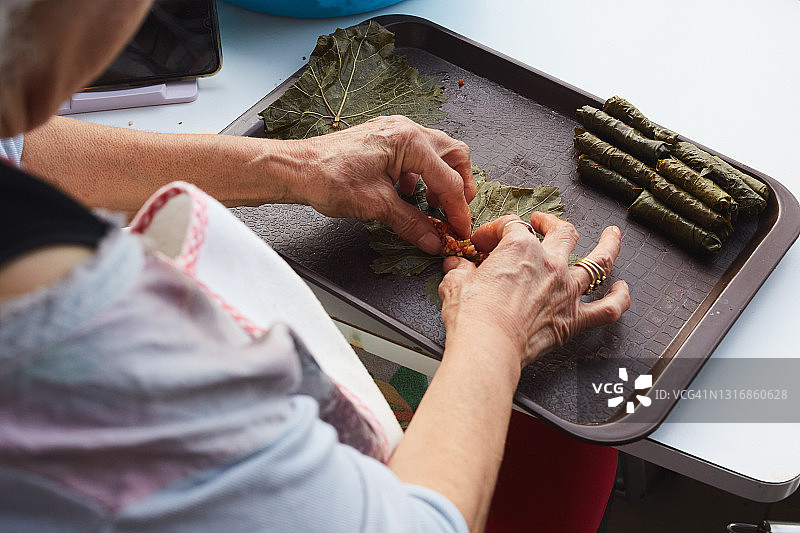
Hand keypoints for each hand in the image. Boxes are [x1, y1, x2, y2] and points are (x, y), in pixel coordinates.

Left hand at [295, 115, 474, 253]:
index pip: (449, 180)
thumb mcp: (377, 206)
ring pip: (436, 152)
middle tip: (454, 212)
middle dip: (458, 186)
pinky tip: (407, 192)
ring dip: (440, 179)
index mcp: (409, 142)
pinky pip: (415, 153)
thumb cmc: (328, 177)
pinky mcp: (384, 139)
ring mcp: (394, 131)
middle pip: (453, 155)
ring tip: (431, 205)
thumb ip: (411, 223)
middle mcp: (406, 130)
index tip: (459, 228)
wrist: (297, 169)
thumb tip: (433, 239)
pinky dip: (420, 174)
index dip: (458, 210)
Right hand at [438, 212, 629, 365]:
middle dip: (551, 222)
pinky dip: (619, 298)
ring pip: (598, 261)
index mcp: (520, 248)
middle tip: (544, 222)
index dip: (494, 231)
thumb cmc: (472, 317)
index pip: (510, 226)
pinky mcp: (574, 319)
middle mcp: (550, 264)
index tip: (483, 242)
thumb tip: (456, 266)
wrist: (487, 346)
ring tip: (612, 236)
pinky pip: (608, 308)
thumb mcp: (455, 283)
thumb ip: (459, 270)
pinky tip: (623, 290)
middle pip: (561, 232)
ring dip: (608, 246)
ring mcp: (567, 290)